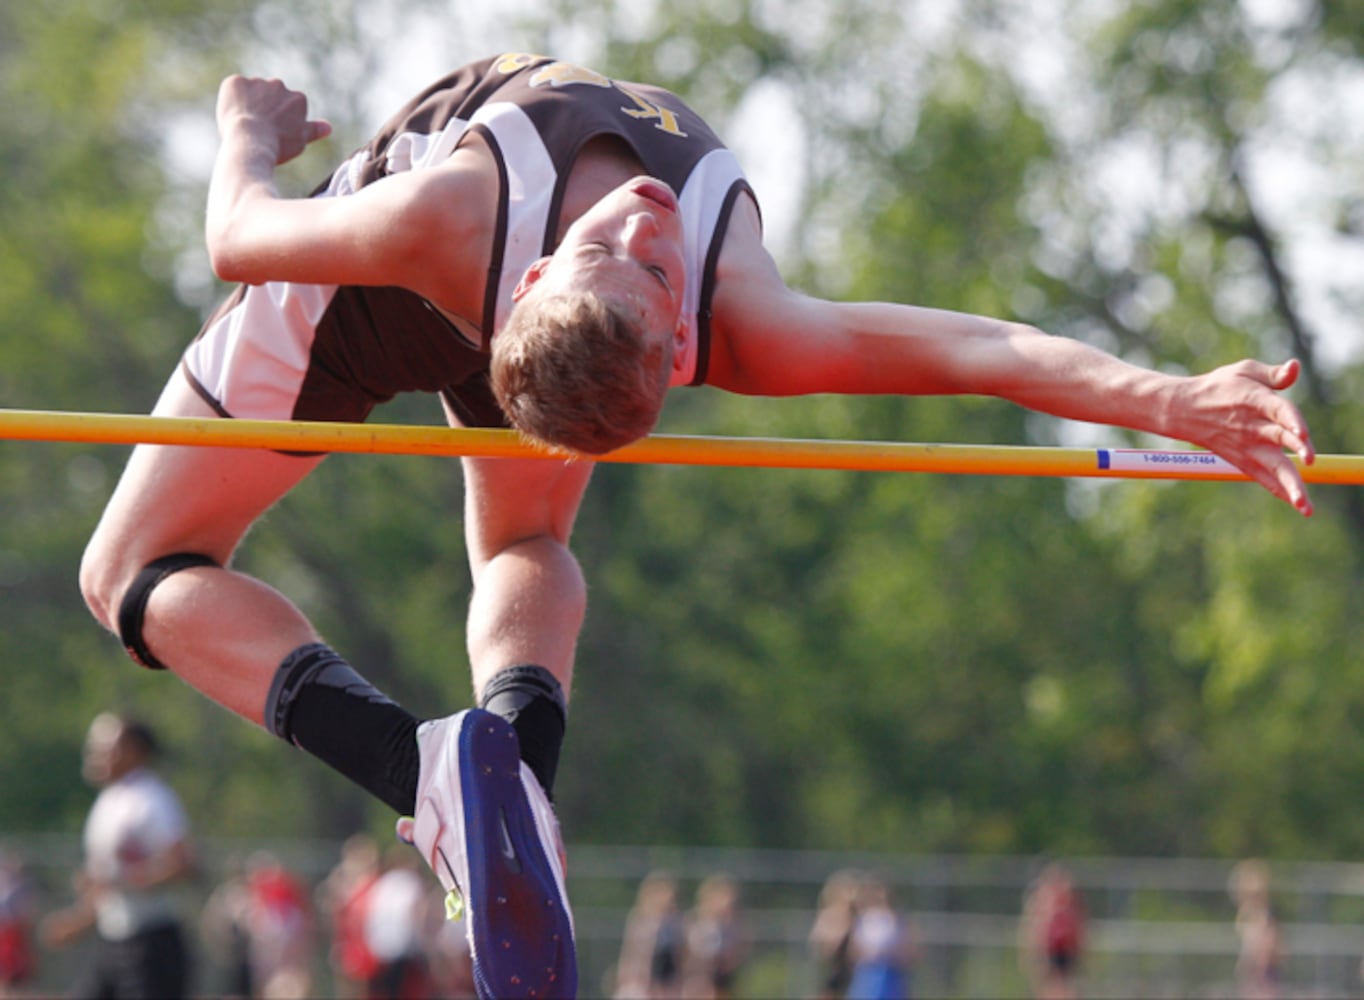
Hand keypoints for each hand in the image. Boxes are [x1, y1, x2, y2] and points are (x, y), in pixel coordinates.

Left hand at [216, 74, 331, 165]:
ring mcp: (257, 81)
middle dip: (264, 108)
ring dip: (248, 103)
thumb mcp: (300, 140)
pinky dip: (231, 100)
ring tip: (245, 124)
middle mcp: (279, 84)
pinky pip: (232, 88)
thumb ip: (313, 130)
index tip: (273, 132)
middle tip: (258, 129)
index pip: (286, 107)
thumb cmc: (279, 145)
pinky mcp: (236, 82)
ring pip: (251, 91)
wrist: (252, 141)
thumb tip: (328, 127)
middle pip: (269, 95)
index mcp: (298, 98)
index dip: (278, 121)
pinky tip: (233, 115)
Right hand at [1176, 358, 1314, 515]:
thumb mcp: (1244, 372)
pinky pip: (1263, 478)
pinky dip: (1279, 490)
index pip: (1278, 410)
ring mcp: (1247, 446)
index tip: (1302, 434)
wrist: (1183, 410)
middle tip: (1310, 462)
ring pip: (1273, 467)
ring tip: (1305, 507)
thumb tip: (1295, 367)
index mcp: (1254, 400)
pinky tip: (1297, 504)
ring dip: (1290, 486)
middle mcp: (1252, 425)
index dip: (1291, 420)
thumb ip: (1274, 374)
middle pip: (1278, 440)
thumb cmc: (1219, 388)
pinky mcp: (1242, 460)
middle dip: (1296, 450)